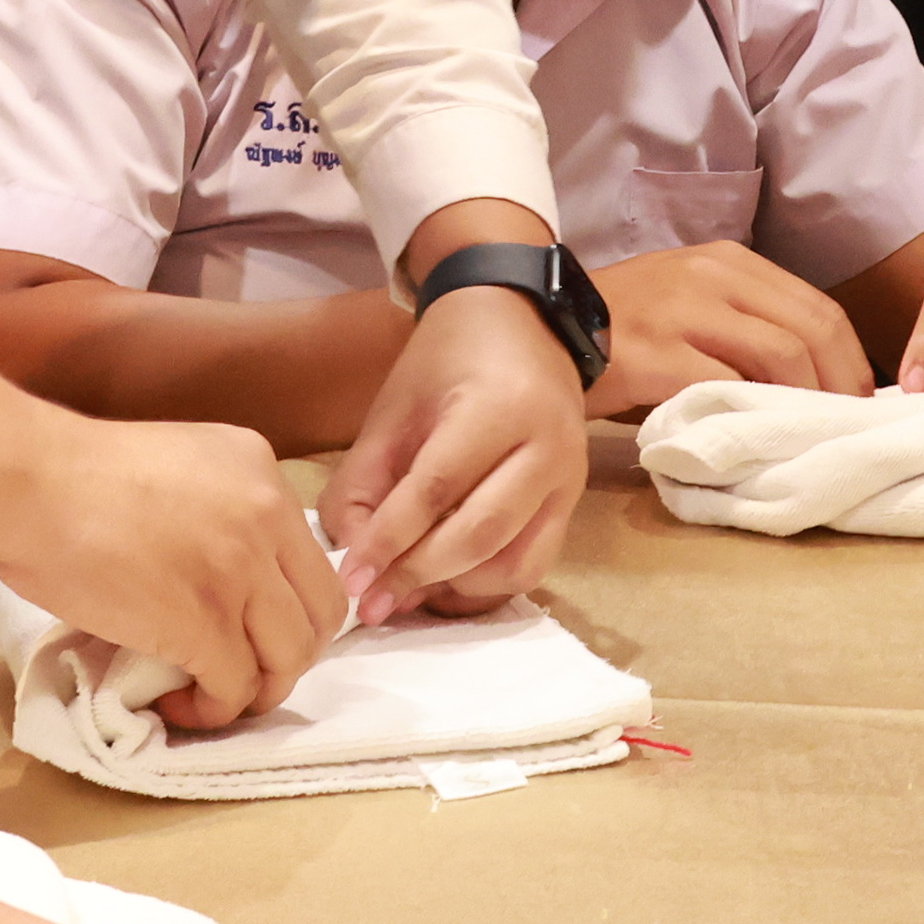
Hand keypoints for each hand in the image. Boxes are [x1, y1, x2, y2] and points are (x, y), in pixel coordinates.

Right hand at [0, 411, 344, 731]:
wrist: (30, 481)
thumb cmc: (72, 472)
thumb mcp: (179, 466)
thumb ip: (217, 509)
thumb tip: (219, 575)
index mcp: (259, 470)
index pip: (313, 558)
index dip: (291, 608)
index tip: (254, 630)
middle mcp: (266, 515)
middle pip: (321, 612)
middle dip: (288, 655)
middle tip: (242, 669)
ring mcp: (240, 570)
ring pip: (291, 657)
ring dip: (256, 690)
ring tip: (209, 695)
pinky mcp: (204, 621)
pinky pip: (235, 687)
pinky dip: (212, 710)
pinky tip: (178, 704)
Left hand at [318, 283, 587, 627]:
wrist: (520, 324)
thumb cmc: (446, 362)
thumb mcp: (392, 410)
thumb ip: (364, 483)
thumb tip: (355, 561)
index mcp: (500, 406)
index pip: (437, 488)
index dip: (389, 539)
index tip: (350, 577)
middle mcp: (547, 447)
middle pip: (480, 533)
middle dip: (418, 574)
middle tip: (371, 599)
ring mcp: (569, 479)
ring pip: (514, 563)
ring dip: (455, 587)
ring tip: (406, 589)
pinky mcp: (573, 503)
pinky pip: (533, 564)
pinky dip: (486, 582)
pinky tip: (444, 579)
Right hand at [579, 241, 867, 415]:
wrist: (536, 324)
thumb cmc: (619, 326)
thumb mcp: (688, 303)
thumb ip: (741, 324)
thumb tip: (810, 376)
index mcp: (727, 262)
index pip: (817, 307)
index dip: (852, 360)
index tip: (857, 401)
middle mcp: (711, 276)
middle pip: (811, 330)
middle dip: (841, 384)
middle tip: (843, 428)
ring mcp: (683, 311)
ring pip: (781, 355)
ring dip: (806, 402)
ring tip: (807, 437)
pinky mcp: (656, 352)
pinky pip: (727, 384)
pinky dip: (754, 415)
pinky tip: (757, 440)